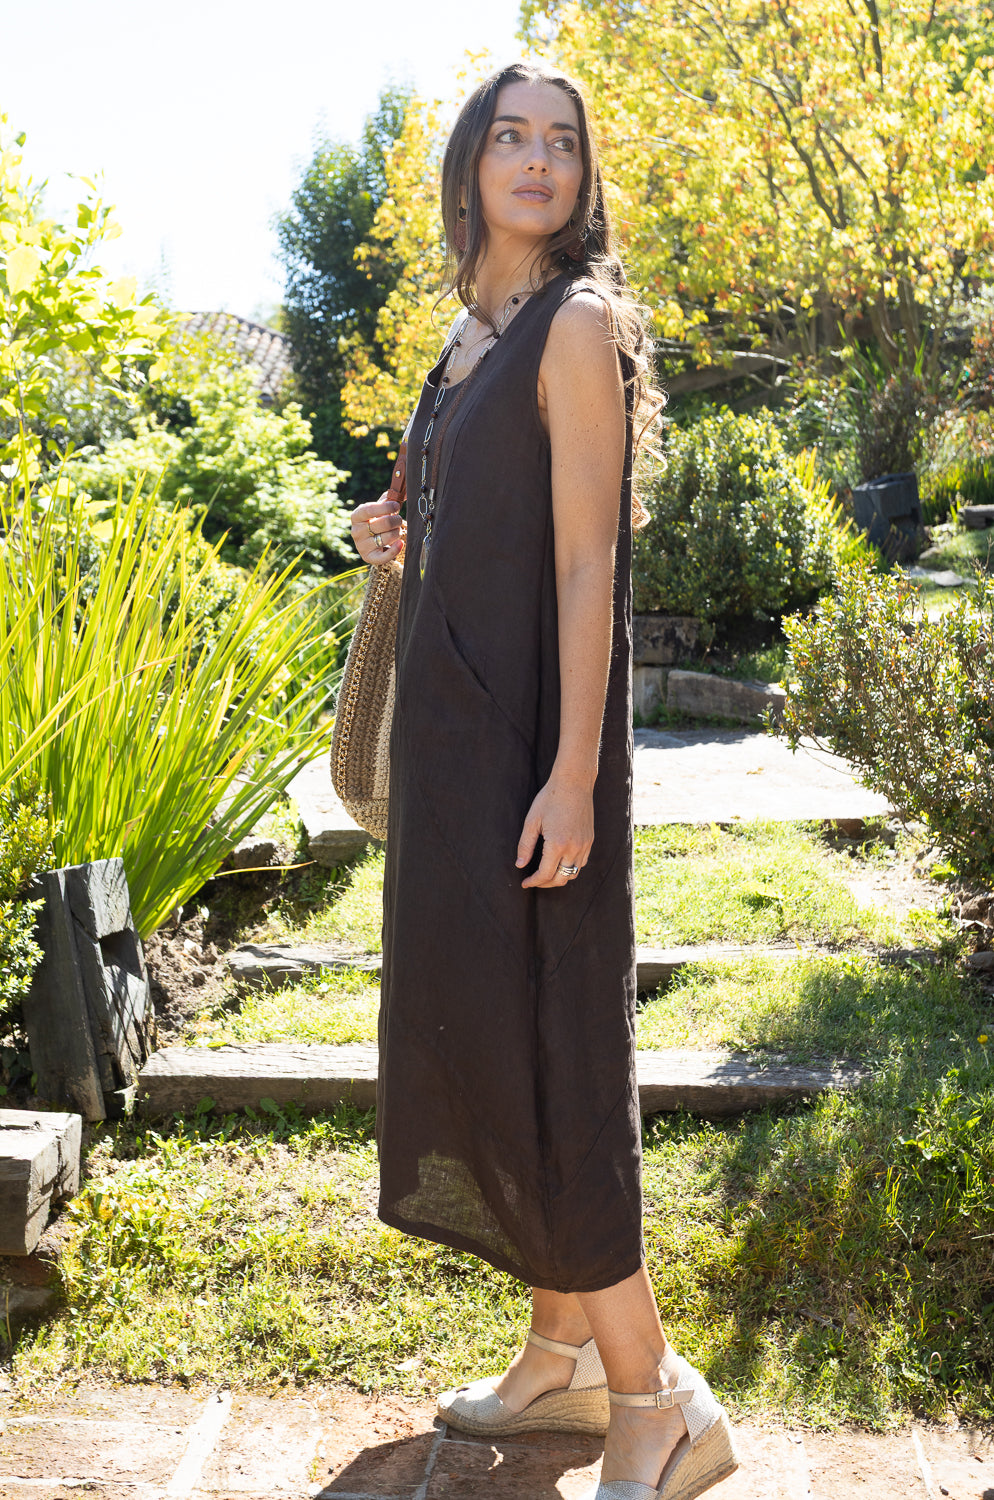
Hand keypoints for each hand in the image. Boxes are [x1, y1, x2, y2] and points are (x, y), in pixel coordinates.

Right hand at [350, 495, 405, 564]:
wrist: (371, 541)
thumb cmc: (377, 521)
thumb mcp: (379, 509)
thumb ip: (388, 499)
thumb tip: (404, 490)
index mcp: (357, 516)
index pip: (369, 510)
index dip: (385, 507)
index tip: (397, 505)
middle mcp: (356, 531)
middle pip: (383, 524)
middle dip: (396, 520)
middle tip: (399, 520)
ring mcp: (361, 545)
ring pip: (386, 538)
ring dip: (397, 533)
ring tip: (398, 530)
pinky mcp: (368, 557)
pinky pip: (384, 556)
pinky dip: (395, 550)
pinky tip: (401, 544)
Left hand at [516, 773, 593, 888]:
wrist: (574, 782)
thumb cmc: (550, 798)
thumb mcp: (532, 821)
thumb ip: (525, 845)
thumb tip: (520, 864)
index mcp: (557, 844)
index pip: (545, 874)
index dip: (533, 882)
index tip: (525, 883)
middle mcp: (574, 848)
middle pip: (560, 879)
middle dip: (545, 884)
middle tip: (533, 881)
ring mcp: (584, 845)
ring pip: (573, 873)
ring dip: (559, 878)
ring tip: (546, 874)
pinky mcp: (590, 840)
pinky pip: (581, 863)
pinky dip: (570, 868)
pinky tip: (560, 862)